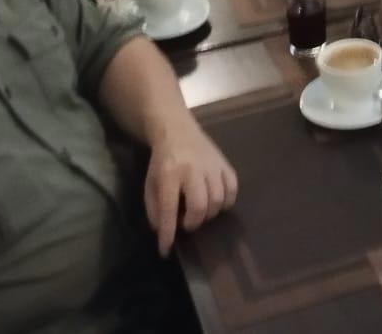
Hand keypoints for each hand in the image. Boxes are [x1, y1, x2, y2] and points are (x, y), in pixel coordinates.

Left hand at [145, 118, 238, 255]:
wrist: (177, 130)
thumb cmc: (162, 161)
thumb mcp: (150, 183)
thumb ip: (154, 208)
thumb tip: (163, 231)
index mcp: (169, 173)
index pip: (168, 208)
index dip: (167, 233)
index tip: (165, 250)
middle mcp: (192, 168)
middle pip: (199, 205)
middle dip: (193, 222)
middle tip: (187, 223)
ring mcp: (211, 164)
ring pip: (218, 199)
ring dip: (209, 214)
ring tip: (200, 213)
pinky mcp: (224, 162)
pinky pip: (232, 188)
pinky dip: (226, 202)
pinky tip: (217, 204)